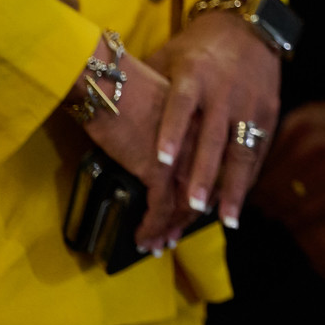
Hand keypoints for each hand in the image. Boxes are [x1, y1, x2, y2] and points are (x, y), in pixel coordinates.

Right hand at [73, 45, 195, 253]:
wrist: (109, 80)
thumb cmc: (128, 86)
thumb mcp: (165, 104)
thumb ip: (174, 127)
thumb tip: (162, 152)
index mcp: (206, 124)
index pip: (215, 167)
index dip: (205, 194)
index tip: (196, 212)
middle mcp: (201, 143)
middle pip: (203, 191)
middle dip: (188, 219)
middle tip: (174, 237)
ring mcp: (183, 157)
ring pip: (184, 205)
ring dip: (169, 229)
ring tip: (157, 244)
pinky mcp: (158, 170)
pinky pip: (159, 209)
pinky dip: (151, 227)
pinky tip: (142, 237)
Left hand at [146, 11, 281, 230]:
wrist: (248, 27)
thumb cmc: (197, 48)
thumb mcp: (169, 58)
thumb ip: (149, 88)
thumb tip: (107, 107)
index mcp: (195, 75)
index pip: (181, 106)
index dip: (171, 133)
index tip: (160, 161)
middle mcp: (224, 91)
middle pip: (213, 137)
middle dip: (203, 173)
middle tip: (191, 205)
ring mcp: (249, 104)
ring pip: (241, 151)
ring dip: (231, 187)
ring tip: (224, 219)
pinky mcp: (268, 112)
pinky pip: (257, 152)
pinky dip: (247, 179)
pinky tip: (236, 203)